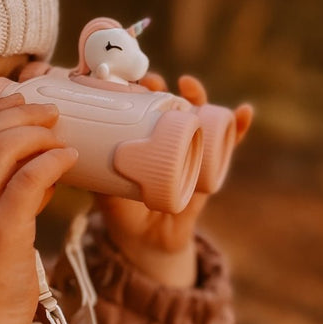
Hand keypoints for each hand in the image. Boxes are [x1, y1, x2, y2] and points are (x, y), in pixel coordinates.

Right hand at [0, 94, 77, 323]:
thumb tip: (37, 168)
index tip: (21, 101)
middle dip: (20, 113)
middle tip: (50, 113)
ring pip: (3, 147)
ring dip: (36, 133)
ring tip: (60, 135)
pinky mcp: (1, 232)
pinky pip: (28, 179)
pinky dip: (52, 161)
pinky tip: (69, 159)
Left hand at [97, 74, 252, 287]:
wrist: (149, 244)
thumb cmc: (123, 212)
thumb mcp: (106, 192)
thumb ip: (97, 176)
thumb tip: (77, 154)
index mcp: (141, 138)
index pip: (139, 105)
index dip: (135, 89)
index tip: (125, 80)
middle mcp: (167, 138)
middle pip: (167, 103)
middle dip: (163, 88)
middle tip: (152, 83)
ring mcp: (191, 150)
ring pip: (199, 115)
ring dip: (198, 96)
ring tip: (189, 85)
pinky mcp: (209, 168)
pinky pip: (228, 145)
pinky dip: (238, 127)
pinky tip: (244, 112)